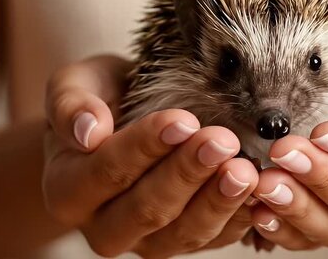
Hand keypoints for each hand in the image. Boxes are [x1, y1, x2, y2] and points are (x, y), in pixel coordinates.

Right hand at [42, 55, 258, 256]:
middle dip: (188, 174)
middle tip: (222, 141)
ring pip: (184, 234)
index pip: (107, 172)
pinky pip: (213, 239)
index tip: (182, 120)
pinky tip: (260, 192)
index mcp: (67, 191)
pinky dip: (239, 218)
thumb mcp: (75, 86)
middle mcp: (104, 227)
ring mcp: (147, 242)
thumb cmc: (101, 100)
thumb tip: (88, 130)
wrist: (123, 123)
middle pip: (148, 209)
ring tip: (246, 170)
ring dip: (218, 201)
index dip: (145, 147)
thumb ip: (70, 104)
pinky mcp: (184, 241)